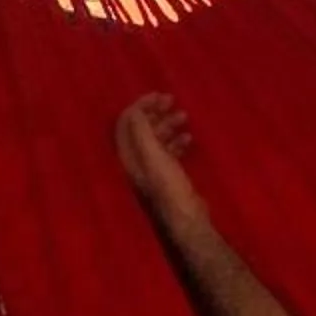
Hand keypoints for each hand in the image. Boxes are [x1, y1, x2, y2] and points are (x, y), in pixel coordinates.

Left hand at [116, 93, 210, 230]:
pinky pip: (168, 151)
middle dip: (154, 112)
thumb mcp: (153, 156)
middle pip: (140, 129)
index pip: (127, 123)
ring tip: (184, 115)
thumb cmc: (168, 187)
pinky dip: (176, 141)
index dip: (140, 106)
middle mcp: (135, 161)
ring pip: (156, 139)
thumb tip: (135, 109)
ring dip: (167, 124)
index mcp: (128, 156)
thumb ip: (142, 132)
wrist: (186, 219)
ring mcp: (151, 170)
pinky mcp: (167, 176)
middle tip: (172, 99)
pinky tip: (188, 138)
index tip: (159, 95)